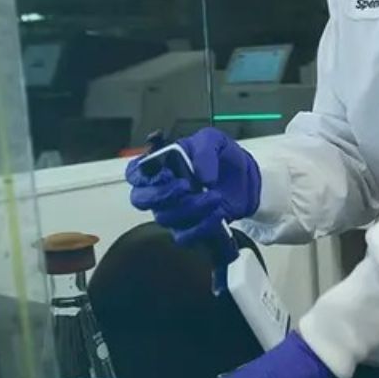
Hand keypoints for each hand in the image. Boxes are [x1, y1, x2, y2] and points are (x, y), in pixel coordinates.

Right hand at [125, 128, 261, 253]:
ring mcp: (172, 212)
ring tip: (215, 196)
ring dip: (192, 207)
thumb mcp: (214, 140)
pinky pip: (184, 237)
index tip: (167, 173)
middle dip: (162, 194)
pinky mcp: (188, 229)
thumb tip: (201, 176)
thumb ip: (204, 150)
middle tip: (188, 186)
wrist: (244, 177)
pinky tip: (217, 213)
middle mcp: (161, 190)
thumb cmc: (221, 157)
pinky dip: (202, 227)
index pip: (135, 173)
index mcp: (160, 165)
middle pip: (141, 199)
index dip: (144, 176)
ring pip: (165, 217)